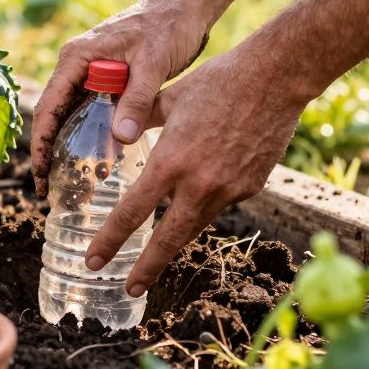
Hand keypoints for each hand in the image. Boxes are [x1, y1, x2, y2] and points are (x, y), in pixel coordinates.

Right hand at [31, 0, 210, 196]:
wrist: (185, 5)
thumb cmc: (167, 25)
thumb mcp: (152, 64)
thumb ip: (136, 100)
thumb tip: (120, 138)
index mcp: (77, 57)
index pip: (48, 106)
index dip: (40, 142)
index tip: (39, 172)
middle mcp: (77, 65)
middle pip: (53, 113)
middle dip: (48, 149)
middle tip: (48, 187)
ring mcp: (90, 71)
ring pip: (70, 114)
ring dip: (67, 144)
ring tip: (66, 181)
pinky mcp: (106, 78)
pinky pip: (90, 110)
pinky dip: (89, 133)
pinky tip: (95, 158)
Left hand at [83, 47, 309, 296]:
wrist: (275, 78)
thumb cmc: (217, 81)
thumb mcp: (168, 98)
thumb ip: (139, 120)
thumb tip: (118, 133)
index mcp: (170, 162)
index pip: (132, 213)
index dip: (110, 241)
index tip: (93, 261)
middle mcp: (198, 183)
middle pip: (167, 239)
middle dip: (146, 268)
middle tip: (128, 289)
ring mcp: (228, 189)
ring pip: (195, 225)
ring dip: (175, 240)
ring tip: (158, 255)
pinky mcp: (251, 187)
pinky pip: (221, 203)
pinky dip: (206, 202)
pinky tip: (205, 187)